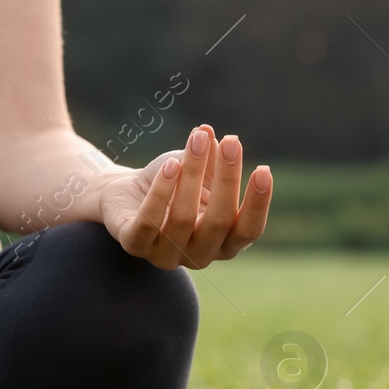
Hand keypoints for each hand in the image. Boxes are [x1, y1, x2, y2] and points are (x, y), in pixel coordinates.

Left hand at [98, 125, 271, 269]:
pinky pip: (149, 221)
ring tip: (196, 142)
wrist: (125, 194)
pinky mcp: (135, 245)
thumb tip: (209, 133)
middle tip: (231, 141)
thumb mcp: (196, 171)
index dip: (258, 203)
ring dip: (192, 175)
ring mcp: (166, 256)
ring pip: (183, 218)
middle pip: (220, 221)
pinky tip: (169, 165)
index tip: (263, 169)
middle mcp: (199, 255)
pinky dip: (161, 191)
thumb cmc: (171, 183)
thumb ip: (210, 158)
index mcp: (224, 243)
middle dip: (227, 178)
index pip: (250, 231)